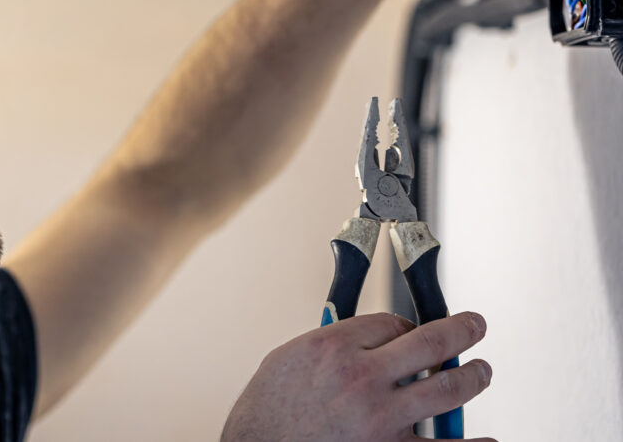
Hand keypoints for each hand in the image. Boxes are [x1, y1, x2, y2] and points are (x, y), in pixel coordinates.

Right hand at [220, 311, 493, 441]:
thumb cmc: (265, 416)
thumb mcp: (285, 361)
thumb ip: (326, 346)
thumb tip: (357, 340)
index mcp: (332, 348)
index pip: (390, 321)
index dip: (407, 323)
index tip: (411, 328)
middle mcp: (361, 378)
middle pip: (430, 341)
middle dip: (462, 329)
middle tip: (475, 326)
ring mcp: (380, 419)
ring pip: (447, 388)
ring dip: (473, 376)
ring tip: (481, 370)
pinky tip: (486, 438)